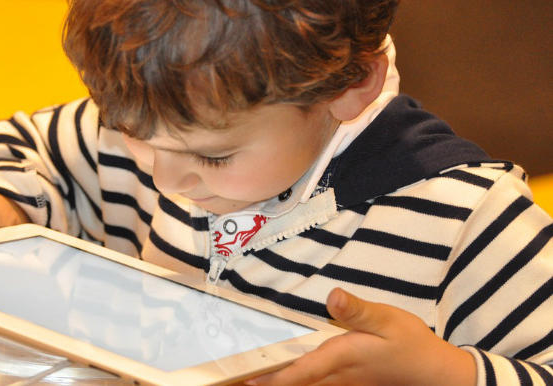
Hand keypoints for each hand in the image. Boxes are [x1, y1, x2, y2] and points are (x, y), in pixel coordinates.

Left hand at [247, 288, 475, 385]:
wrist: (435, 375)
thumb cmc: (411, 344)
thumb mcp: (388, 319)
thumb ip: (358, 311)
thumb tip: (333, 297)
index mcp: (343, 357)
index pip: (301, 371)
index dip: (273, 378)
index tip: (247, 380)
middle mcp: (339, 376)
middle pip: (297, 385)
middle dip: (267, 385)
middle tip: (237, 383)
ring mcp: (345, 385)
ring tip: (253, 383)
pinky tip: (286, 382)